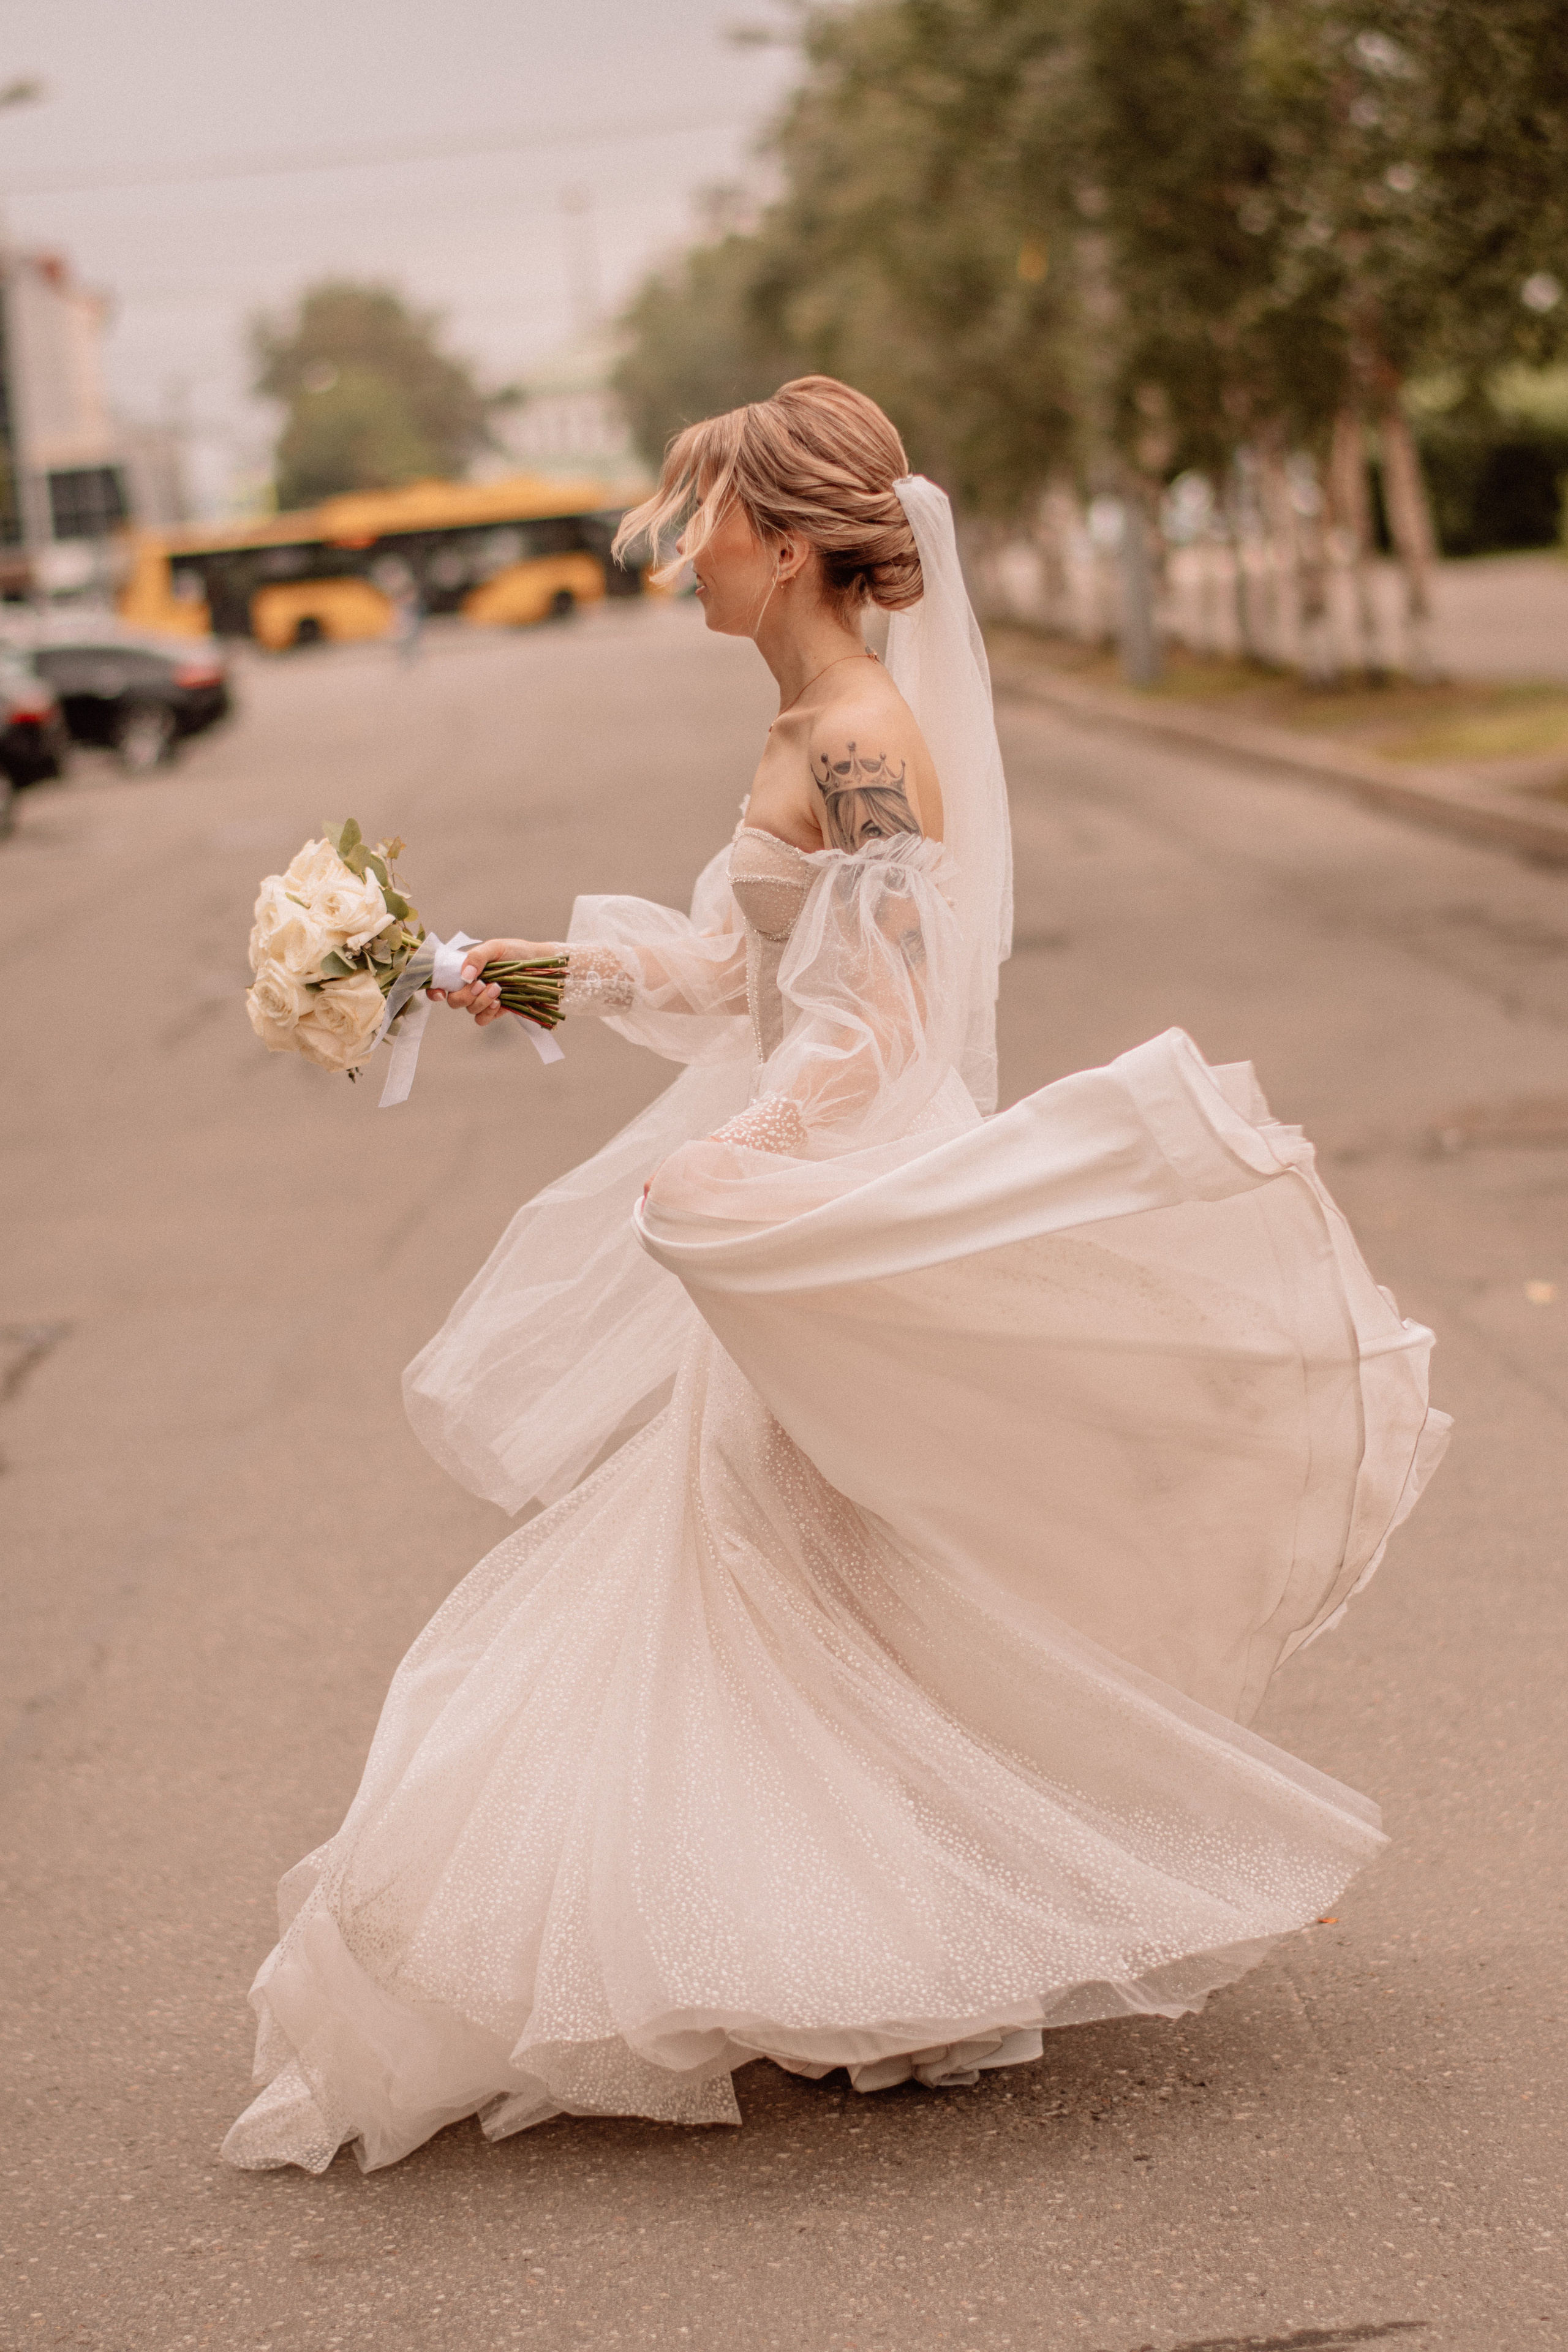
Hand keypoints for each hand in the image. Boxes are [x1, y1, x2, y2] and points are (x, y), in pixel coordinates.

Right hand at [431, 937, 550, 1026]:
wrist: (539, 965)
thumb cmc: (516, 952)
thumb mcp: (495, 947)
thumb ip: (477, 957)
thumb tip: (465, 974)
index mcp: (463, 969)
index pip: (440, 982)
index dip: (435, 990)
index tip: (442, 993)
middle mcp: (469, 986)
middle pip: (453, 1001)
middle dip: (465, 995)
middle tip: (482, 984)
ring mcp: (481, 999)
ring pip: (469, 1010)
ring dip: (481, 1002)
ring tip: (497, 989)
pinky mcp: (494, 1011)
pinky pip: (482, 1020)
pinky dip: (488, 1013)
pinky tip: (499, 1002)